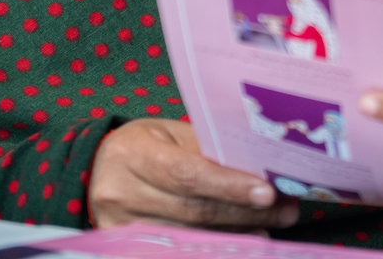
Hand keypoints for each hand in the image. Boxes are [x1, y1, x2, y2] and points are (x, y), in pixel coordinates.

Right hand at [88, 118, 299, 231]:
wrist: (96, 169)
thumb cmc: (143, 145)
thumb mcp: (169, 135)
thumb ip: (207, 151)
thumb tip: (260, 169)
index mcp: (134, 155)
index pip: (187, 174)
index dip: (229, 186)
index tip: (267, 193)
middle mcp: (122, 193)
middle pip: (194, 210)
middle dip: (245, 211)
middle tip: (286, 208)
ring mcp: (120, 227)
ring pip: (190, 235)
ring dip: (238, 231)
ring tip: (273, 223)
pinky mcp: (124, 247)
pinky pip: (179, 248)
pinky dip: (216, 244)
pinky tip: (244, 239)